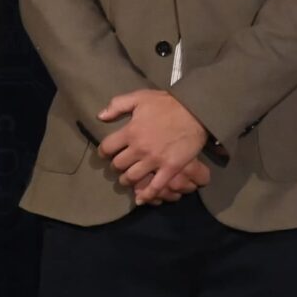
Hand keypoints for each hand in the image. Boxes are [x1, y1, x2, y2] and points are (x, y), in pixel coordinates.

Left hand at [97, 90, 213, 204]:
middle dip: (116, 167)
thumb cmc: (168, 103)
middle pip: (118, 165)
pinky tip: (141, 199)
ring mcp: (154, 160)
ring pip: (132, 177)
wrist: (196, 111)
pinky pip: (155, 186)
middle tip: (120, 166)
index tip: (106, 153)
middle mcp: (139, 148)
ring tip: (129, 179)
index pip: (106, 148)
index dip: (104, 152)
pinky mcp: (170, 168)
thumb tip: (100, 116)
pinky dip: (146, 195)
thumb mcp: (141, 97)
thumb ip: (118, 105)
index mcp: (130, 131)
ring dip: (127, 180)